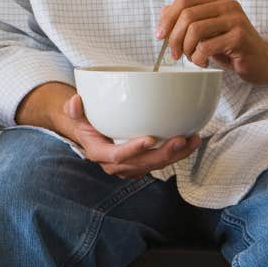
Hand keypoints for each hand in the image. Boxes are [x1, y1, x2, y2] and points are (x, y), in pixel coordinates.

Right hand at [65, 94, 200, 179]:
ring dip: (177, 154)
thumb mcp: (75, 115)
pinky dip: (178, 152)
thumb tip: (76, 101)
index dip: (133, 150)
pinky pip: (162, 161)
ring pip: (156, 165)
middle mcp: (117, 165)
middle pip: (143, 164)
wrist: (90, 134)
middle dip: (164, 154)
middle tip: (180, 140)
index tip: (149, 139)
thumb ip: (74, 110)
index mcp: (100, 154)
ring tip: (193, 140)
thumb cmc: (85, 122)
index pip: (118, 156)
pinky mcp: (143, 163)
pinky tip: (192, 140)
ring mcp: (132, 166)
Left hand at [157, 0, 267, 83]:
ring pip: (194, 30)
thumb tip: (163, 14)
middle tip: (175, 54)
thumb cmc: (233, 47)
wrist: (264, 61)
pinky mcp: (239, 37)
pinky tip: (204, 63)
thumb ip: (189, 20)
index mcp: (218, 0)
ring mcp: (235, 20)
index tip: (160, 35)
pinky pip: (206, 47)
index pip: (184, 0)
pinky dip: (198, 58)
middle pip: (187, 15)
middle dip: (174, 37)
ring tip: (192, 58)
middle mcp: (227, 5)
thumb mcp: (208, 31)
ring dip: (187, 49)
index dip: (167, 18)